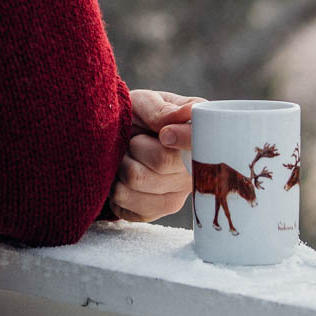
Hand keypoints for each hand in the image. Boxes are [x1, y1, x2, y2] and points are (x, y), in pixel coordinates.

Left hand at [107, 89, 206, 222]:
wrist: (117, 139)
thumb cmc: (137, 117)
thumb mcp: (147, 103)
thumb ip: (164, 109)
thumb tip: (189, 112)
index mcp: (200, 138)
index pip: (199, 144)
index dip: (180, 138)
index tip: (164, 134)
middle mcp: (196, 173)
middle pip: (161, 162)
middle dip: (137, 145)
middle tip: (135, 139)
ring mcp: (178, 196)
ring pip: (137, 181)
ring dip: (121, 165)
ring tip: (127, 157)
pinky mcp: (155, 212)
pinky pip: (125, 204)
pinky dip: (114, 187)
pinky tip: (121, 176)